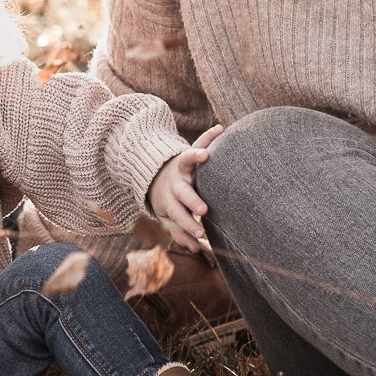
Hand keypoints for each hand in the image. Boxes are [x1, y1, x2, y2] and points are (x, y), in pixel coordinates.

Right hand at [148, 124, 223, 252]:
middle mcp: (173, 186)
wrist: (154, 182)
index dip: (195, 156)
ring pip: (176, 215)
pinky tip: (196, 248)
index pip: (187, 159)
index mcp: (181, 168)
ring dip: (188, 225)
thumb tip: (221, 127)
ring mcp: (167, 203)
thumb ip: (204, 142)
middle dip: (191, 202)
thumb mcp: (189, 156)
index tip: (205, 155)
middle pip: (181, 194)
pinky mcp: (165, 217)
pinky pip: (173, 230)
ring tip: (201, 235)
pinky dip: (184, 239)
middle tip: (204, 209)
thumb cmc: (182, 170)